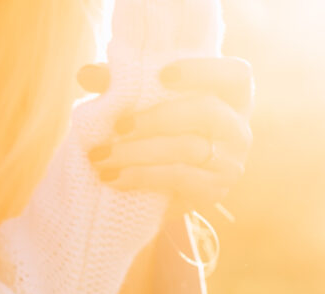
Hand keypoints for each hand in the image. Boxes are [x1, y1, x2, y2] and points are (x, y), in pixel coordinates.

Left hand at [78, 57, 253, 211]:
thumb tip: (86, 73)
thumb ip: (119, 86)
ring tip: (100, 157)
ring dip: (137, 152)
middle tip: (116, 126)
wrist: (161, 191)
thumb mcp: (140, 105)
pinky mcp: (214, 190)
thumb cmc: (155, 133)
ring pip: (188, 148)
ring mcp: (231, 161)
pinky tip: (113, 178)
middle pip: (206, 112)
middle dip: (156, 118)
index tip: (163, 75)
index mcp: (231, 97)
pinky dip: (141, 176)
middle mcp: (238, 128)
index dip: (204, 72)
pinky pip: (179, 178)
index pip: (236, 75)